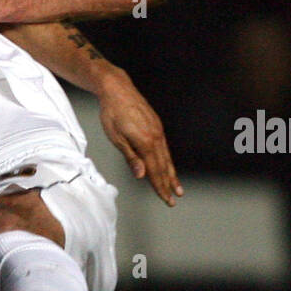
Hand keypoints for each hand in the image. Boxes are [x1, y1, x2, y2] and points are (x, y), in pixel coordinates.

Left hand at [97, 69, 182, 205]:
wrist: (118, 89)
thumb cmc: (112, 114)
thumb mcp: (116, 138)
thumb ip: (131, 158)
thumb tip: (142, 175)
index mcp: (145, 142)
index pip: (154, 170)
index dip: (160, 187)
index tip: (166, 200)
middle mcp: (156, 137)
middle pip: (163, 166)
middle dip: (168, 185)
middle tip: (173, 201)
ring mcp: (158, 131)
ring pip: (166, 158)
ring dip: (172, 175)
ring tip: (178, 189)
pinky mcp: (157, 126)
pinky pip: (164, 148)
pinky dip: (168, 161)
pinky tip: (169, 168)